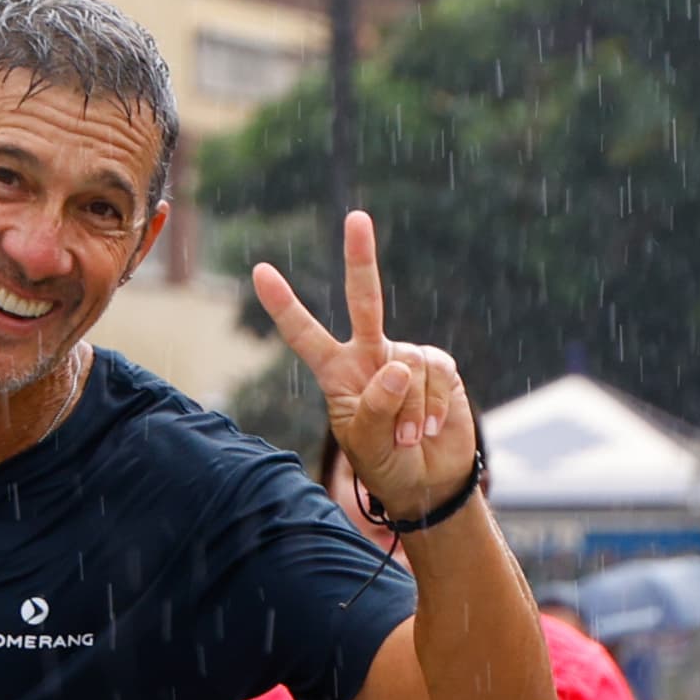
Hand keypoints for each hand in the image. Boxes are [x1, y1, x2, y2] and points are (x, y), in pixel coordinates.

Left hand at [250, 213, 478, 529]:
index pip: (305, 335)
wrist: (428, 482)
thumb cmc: (385, 463)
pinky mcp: (440, 368)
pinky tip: (430, 429)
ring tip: (408, 439)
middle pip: (365, 300)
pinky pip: (434, 377)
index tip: (260, 271)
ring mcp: (407, 357)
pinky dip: (433, 408)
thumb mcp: (364, 445)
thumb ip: (373, 408)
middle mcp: (371, 354)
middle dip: (361, 258)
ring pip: (407, 368)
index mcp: (337, 372)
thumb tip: (397, 366)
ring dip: (409, 413)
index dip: (285, 306)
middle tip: (356, 217)